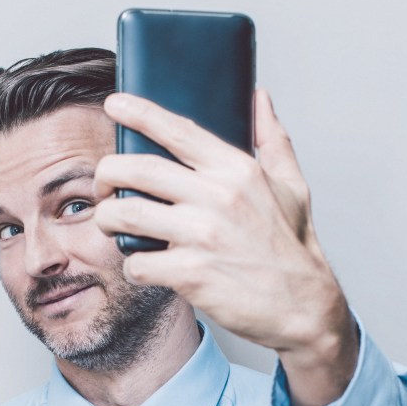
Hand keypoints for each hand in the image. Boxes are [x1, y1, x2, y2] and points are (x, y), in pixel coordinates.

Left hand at [92, 89, 352, 359]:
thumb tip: (261, 99)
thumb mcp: (292, 186)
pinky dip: (132, 266)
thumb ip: (273, 139)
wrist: (304, 307)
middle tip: (103, 185)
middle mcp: (218, 196)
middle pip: (137, 169)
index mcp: (238, 170)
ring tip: (111, 224)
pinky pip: (137, 262)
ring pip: (125, 213)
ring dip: (107, 219)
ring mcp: (202, 235)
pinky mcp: (190, 273)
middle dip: (106, 173)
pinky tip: (144, 267)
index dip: (140, 113)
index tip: (114, 104)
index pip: (178, 130)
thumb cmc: (292, 247)